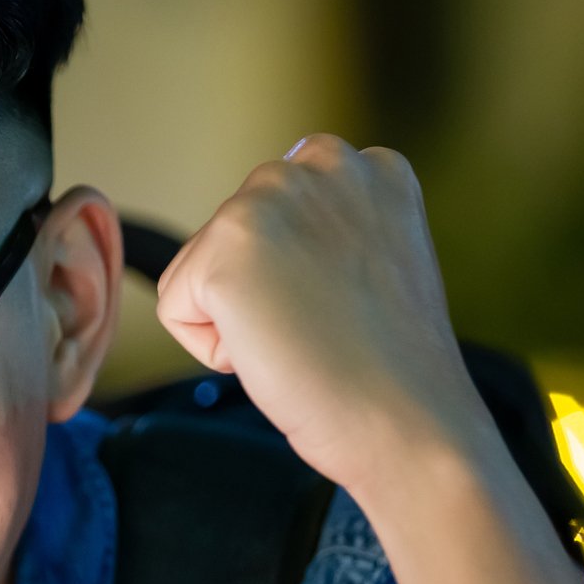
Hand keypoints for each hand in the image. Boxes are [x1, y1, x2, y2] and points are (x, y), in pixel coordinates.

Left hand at [153, 134, 497, 499]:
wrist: (408, 421)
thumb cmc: (392, 370)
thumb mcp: (376, 266)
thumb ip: (327, 235)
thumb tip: (266, 252)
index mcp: (370, 167)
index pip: (278, 214)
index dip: (298, 278)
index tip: (345, 309)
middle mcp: (321, 162)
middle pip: (231, 236)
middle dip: (260, 291)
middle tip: (322, 327)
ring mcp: (272, 199)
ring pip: (200, 271)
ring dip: (237, 318)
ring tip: (303, 338)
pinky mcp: (227, 246)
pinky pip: (176, 309)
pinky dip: (213, 350)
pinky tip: (276, 353)